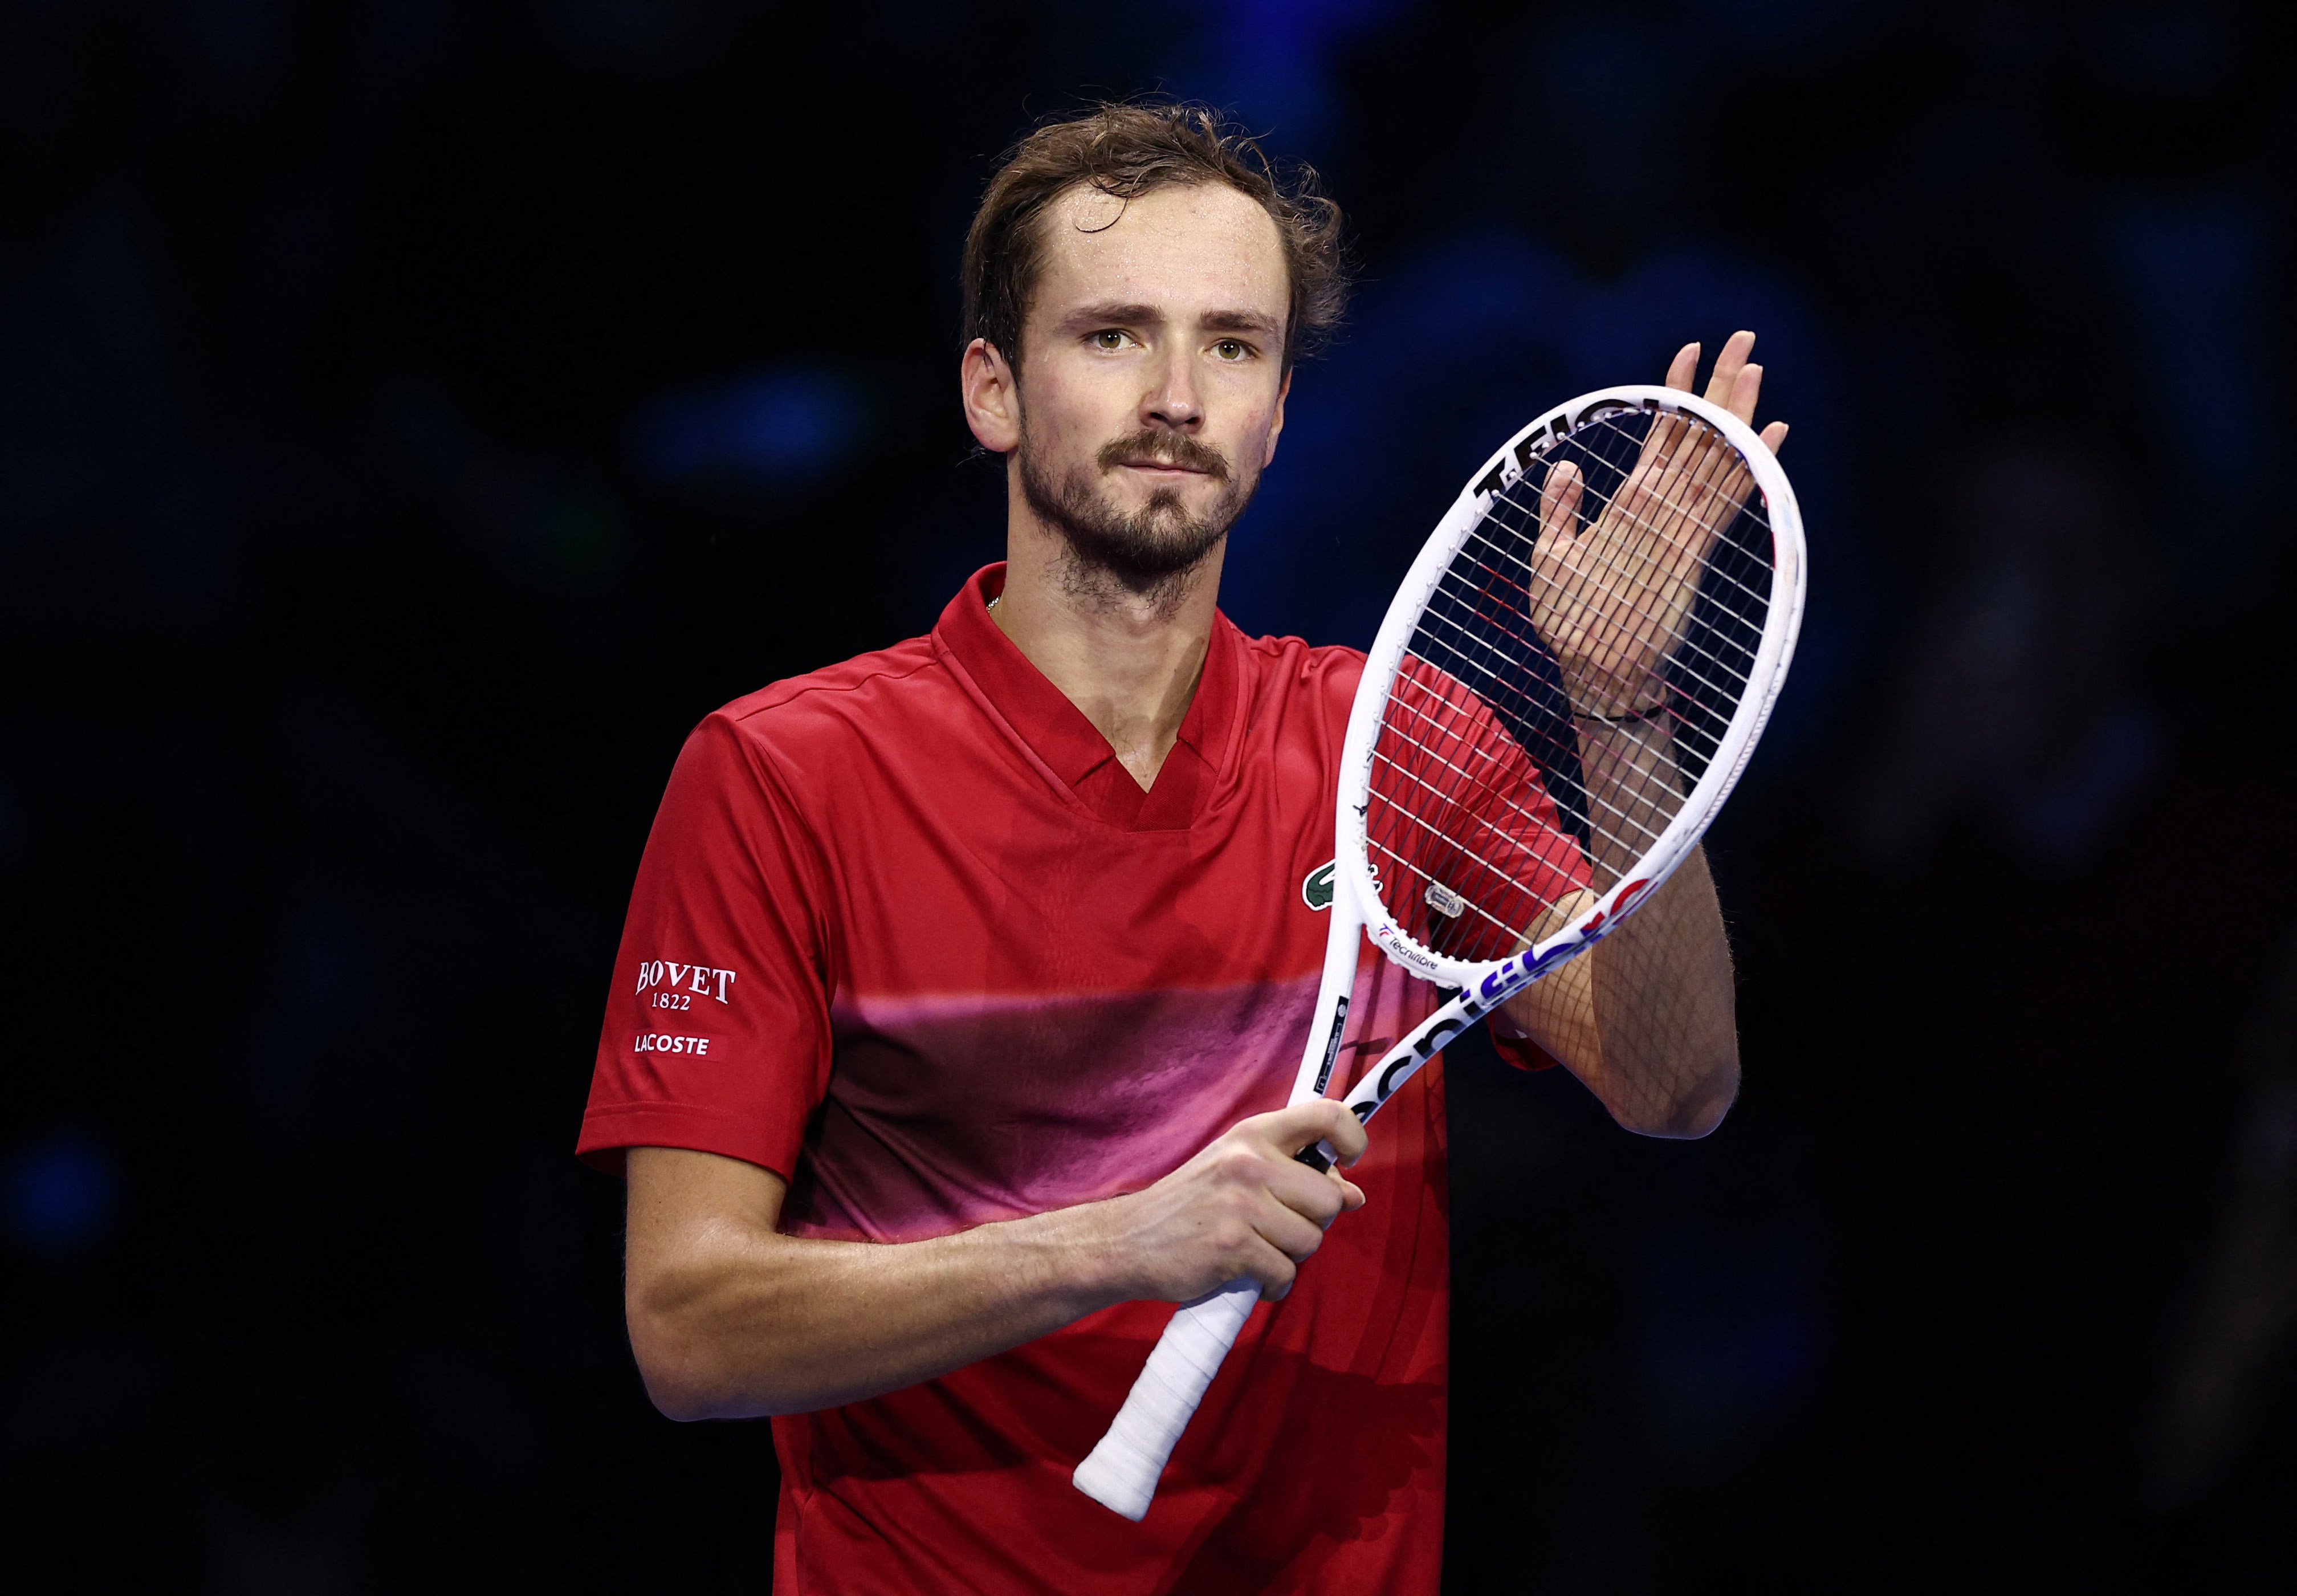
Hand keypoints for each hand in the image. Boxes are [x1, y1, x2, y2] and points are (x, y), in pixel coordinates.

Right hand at [1102, 1099, 1367, 1303]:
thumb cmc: (1190, 1206)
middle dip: (1312, 1222)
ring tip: (1258, 1250)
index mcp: (1253, 1135)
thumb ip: (1293, 1173)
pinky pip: (1285, 1274)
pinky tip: (1250, 1276)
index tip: (1349, 1160)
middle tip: (1277, 1227)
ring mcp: (1241, 1204)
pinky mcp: (1233, 1247)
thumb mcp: (1238, 1170)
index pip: (1326, 1114)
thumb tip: (1354, 1195)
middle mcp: (1249, 1162)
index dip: (1353, 1136)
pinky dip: (1274, 1285)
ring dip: (1290, 1256)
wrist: (1128, 1241)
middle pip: (1329, 1198)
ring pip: (1310, 1240)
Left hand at [1528, 331, 1789, 716]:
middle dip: (1719, 386)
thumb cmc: (1571, 622)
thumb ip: (1561, 511)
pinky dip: (1751, 468)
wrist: (1596, 675)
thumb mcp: (1551, 557)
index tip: (1689, 348)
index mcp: (1632, 504)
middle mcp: (1664, 508)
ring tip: (1756, 368)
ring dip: (1736, 414)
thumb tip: (1568, 464)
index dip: (1675, 392)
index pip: (1661, 435)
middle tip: (1745, 338)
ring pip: (1716, 457)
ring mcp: (1682, 528)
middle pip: (1698, 434)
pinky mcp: (1693, 553)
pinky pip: (1726, 501)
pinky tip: (1772, 437)